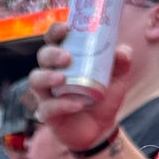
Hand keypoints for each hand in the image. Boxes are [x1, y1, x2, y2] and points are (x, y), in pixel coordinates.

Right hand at [25, 21, 133, 155]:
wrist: (101, 129)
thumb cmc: (104, 98)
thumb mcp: (117, 79)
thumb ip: (121, 63)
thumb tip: (123, 50)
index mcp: (65, 60)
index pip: (54, 40)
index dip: (55, 32)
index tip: (66, 29)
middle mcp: (51, 73)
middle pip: (42, 57)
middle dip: (52, 54)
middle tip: (67, 58)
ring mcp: (47, 93)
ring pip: (36, 80)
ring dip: (47, 77)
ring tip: (62, 79)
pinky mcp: (48, 114)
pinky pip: (49, 107)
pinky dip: (62, 105)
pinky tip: (77, 105)